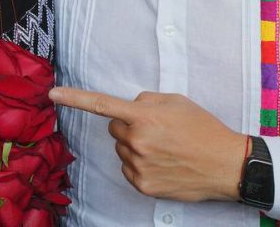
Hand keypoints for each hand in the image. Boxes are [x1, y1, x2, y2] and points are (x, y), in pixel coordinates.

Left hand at [50, 86, 245, 201]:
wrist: (225, 164)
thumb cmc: (203, 129)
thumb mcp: (177, 101)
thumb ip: (146, 101)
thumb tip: (129, 107)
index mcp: (144, 116)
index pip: (101, 104)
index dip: (74, 98)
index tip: (53, 94)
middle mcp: (137, 141)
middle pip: (114, 129)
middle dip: (128, 126)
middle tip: (155, 129)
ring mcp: (139, 166)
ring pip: (122, 150)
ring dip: (135, 146)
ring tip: (165, 148)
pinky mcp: (143, 185)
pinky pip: (128, 169)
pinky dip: (140, 165)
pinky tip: (162, 163)